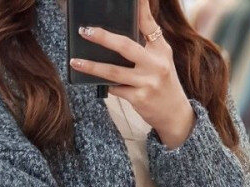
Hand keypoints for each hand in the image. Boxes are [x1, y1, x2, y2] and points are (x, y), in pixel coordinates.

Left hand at [69, 0, 195, 148]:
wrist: (175, 113)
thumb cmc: (163, 82)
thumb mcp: (161, 59)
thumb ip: (147, 41)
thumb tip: (123, 28)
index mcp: (161, 49)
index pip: (148, 23)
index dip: (140, 7)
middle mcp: (156, 64)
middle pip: (125, 46)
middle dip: (103, 37)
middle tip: (85, 31)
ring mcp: (147, 82)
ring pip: (113, 71)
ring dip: (92, 66)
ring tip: (75, 62)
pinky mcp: (139, 99)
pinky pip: (115, 89)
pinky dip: (106, 84)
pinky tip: (96, 81)